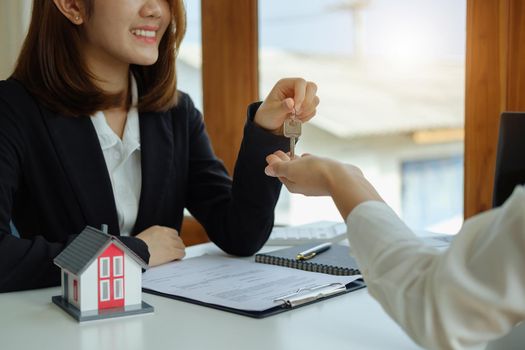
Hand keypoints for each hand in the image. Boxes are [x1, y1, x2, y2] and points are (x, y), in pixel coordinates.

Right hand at [135, 226, 185, 266]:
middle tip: (174, 251)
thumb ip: (154, 238)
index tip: (172, 245)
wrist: (134, 253)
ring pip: (181, 246)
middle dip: (176, 246)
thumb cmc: (135, 248)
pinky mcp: (171, 252)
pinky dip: (180, 257)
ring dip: (179, 251)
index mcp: (159, 229)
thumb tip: (158, 244)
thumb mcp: (145, 237)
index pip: (173, 233)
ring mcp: (170, 242)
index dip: (173, 240)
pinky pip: (181, 253)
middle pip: (178, 239)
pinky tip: (176, 259)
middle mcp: (166, 234)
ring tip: (175, 256)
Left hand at [254, 78, 319, 133]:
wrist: (270, 125)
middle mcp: (296, 88)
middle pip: (312, 87)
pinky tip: (297, 120)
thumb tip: (291, 102)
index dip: (301, 95)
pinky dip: (307, 116)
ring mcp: (303, 97)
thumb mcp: (272, 112)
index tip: (295, 108)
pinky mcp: (306, 107)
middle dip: (307, 102)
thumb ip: (282, 107)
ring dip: (307, 111)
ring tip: (294, 117)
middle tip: (297, 112)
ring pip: (315, 100)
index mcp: (286, 84)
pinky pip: (313, 110)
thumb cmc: (268, 115)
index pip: (300, 82)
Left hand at [264, 152, 382, 217]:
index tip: (272, 154)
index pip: (279, 173)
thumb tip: (267, 170)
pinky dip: (308, 162)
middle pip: (290, 172)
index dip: (275, 163)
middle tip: (279, 152)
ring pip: (301, 170)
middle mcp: (303, 185)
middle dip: (284, 162)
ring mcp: (315, 182)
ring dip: (296, 162)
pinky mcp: (326, 176)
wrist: (342, 179)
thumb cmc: (317, 173)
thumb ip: (280, 168)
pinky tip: (308, 156)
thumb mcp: (293, 168)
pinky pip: (313, 168)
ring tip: (293, 153)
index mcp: (292, 184)